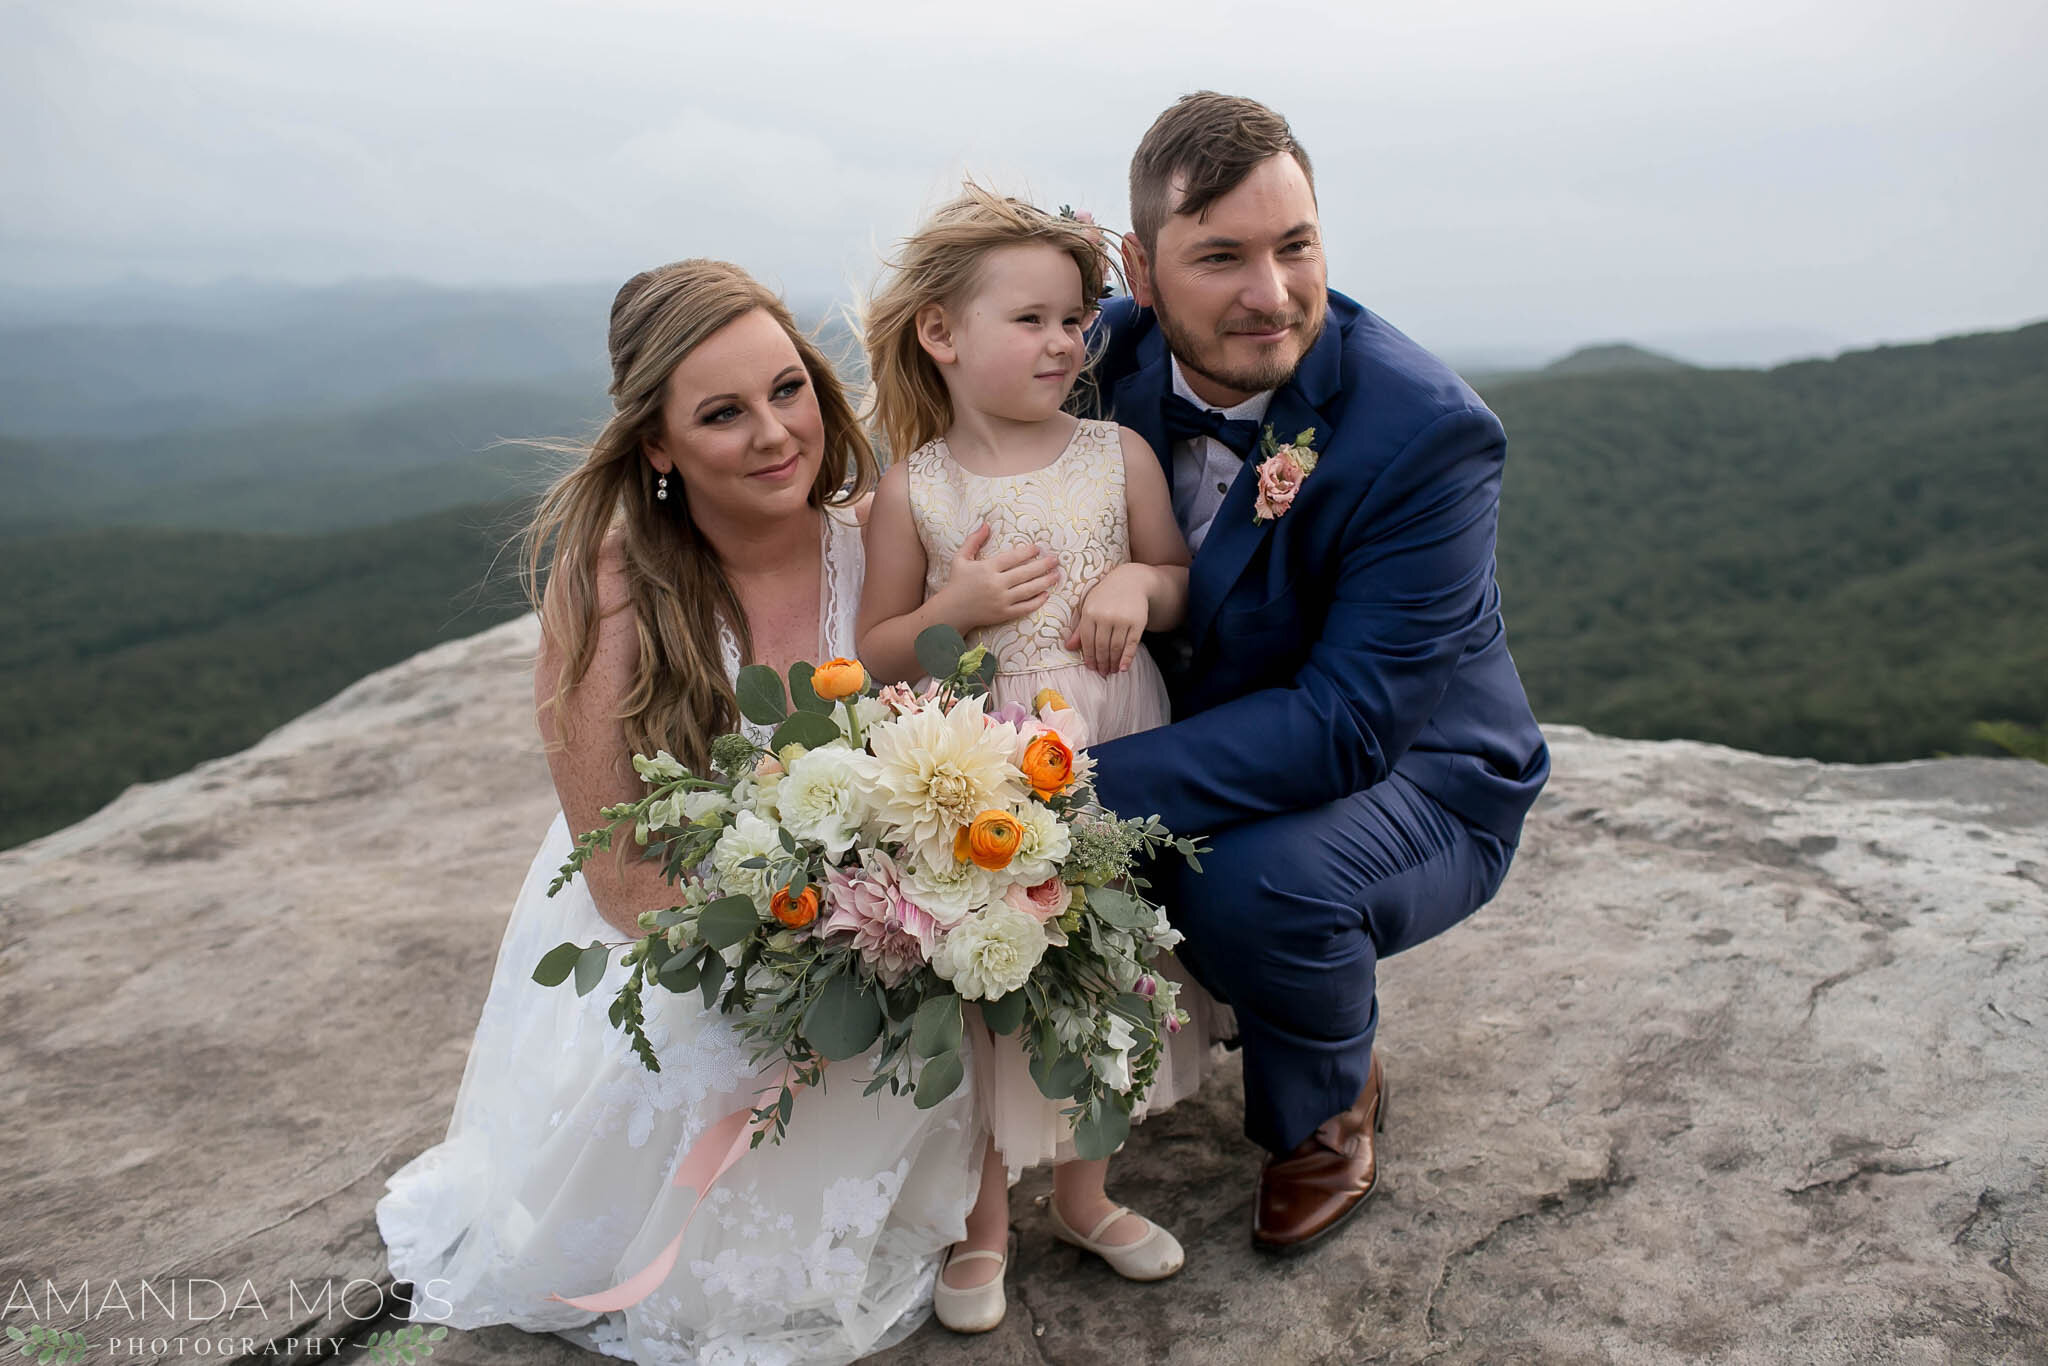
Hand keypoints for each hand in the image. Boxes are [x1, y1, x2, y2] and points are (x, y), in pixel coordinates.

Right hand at [941, 524, 1060, 628]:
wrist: (951, 611)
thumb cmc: (956, 583)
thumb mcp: (960, 558)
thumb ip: (973, 540)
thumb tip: (986, 524)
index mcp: (986, 568)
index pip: (1012, 558)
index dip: (1027, 552)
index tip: (1038, 548)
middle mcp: (995, 584)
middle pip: (1024, 573)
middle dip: (1043, 565)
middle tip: (1055, 560)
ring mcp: (1001, 600)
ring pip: (1028, 590)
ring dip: (1045, 582)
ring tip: (1056, 576)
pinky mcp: (1003, 614)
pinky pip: (1024, 608)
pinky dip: (1037, 602)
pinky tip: (1046, 594)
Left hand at [1065, 564, 1149, 674]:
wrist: (1130, 581)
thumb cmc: (1105, 597)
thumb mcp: (1089, 607)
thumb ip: (1080, 628)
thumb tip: (1068, 648)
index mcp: (1090, 612)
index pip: (1087, 641)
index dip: (1089, 657)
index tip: (1091, 667)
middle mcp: (1105, 616)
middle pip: (1101, 646)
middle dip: (1101, 662)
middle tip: (1102, 672)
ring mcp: (1122, 619)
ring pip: (1116, 647)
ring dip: (1113, 662)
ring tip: (1112, 670)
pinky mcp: (1137, 622)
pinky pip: (1131, 644)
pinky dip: (1127, 658)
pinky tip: (1123, 667)